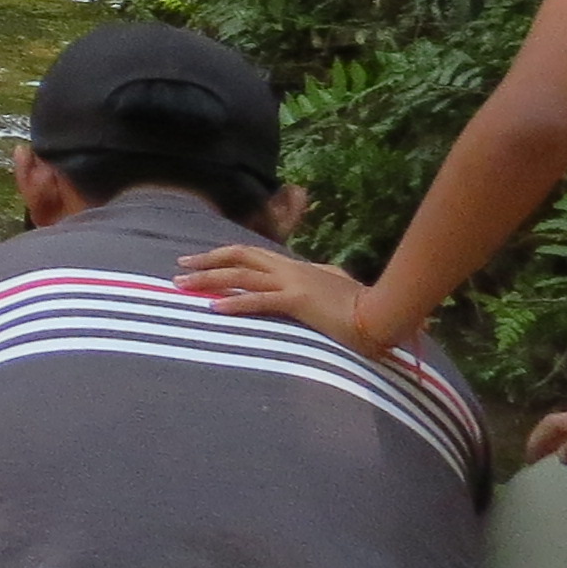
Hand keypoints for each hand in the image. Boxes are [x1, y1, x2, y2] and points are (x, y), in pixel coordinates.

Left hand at [176, 244, 387, 352]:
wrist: (386, 312)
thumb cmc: (365, 304)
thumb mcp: (339, 286)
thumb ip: (327, 277)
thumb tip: (326, 273)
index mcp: (296, 266)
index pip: (251, 254)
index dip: (222, 256)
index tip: (198, 261)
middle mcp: (290, 269)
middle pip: (238, 257)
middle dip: (206, 261)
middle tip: (179, 268)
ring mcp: (293, 283)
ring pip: (241, 276)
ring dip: (208, 281)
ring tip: (183, 286)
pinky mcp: (299, 301)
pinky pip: (260, 301)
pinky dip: (235, 304)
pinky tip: (215, 309)